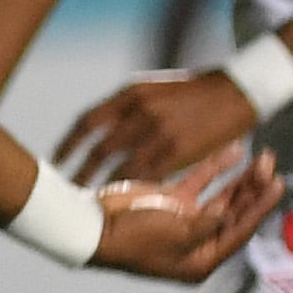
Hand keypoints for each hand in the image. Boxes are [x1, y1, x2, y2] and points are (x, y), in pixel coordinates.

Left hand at [56, 66, 257, 185]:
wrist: (237, 91)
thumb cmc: (193, 91)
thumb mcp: (153, 89)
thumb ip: (126, 107)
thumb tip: (100, 125)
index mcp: (130, 94)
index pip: (87, 121)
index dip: (68, 143)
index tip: (56, 159)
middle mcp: (140, 112)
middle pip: (99, 150)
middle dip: (80, 172)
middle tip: (67, 189)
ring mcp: (159, 133)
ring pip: (120, 168)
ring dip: (103, 187)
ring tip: (90, 202)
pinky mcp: (179, 151)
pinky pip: (149, 177)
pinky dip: (135, 191)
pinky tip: (126, 203)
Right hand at [86, 144, 282, 286]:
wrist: (93, 226)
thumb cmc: (133, 239)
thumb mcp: (176, 235)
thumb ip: (208, 223)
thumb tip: (231, 214)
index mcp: (201, 259)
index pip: (239, 231)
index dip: (260, 207)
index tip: (278, 184)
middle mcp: (198, 240)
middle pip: (235, 212)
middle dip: (253, 189)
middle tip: (269, 163)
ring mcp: (185, 219)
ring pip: (222, 196)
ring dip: (240, 179)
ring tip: (260, 157)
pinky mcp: (171, 201)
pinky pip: (200, 182)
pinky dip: (215, 167)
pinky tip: (234, 151)